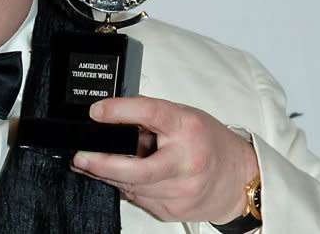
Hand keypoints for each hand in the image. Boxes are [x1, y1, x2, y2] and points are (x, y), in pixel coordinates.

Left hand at [70, 96, 258, 223]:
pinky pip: (139, 198)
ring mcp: (182, 190)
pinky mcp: (174, 209)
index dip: (119, 110)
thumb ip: (149, 116)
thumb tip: (108, 116)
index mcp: (187, 128)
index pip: (151, 113)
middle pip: (138, 169)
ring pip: (133, 186)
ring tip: (89, 164)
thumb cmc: (208, 142)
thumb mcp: (183, 116)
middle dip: (102, 164)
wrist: (239, 178)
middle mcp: (187, 160)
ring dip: (106, 175)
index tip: (96, 111)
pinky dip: (124, 186)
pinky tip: (118, 177)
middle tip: (80, 156)